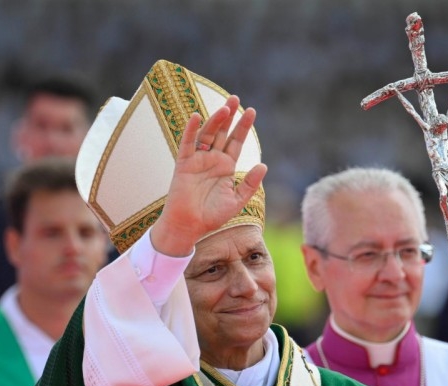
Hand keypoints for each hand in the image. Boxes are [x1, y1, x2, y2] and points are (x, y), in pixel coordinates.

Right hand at [150, 95, 267, 255]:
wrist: (190, 226)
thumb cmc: (212, 216)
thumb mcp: (236, 200)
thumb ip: (249, 184)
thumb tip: (264, 165)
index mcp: (226, 166)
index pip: (236, 142)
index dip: (243, 127)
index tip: (251, 111)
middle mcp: (212, 159)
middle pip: (222, 133)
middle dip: (229, 116)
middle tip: (236, 98)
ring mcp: (197, 160)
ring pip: (207, 134)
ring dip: (215, 120)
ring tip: (225, 108)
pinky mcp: (184, 163)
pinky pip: (187, 143)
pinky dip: (190, 130)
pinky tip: (196, 116)